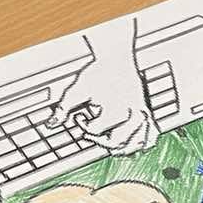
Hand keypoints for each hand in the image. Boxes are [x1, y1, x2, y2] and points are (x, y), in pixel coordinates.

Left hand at [54, 18, 157, 154]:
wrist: (116, 55)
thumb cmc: (98, 71)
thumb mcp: (76, 89)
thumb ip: (63, 108)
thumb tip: (51, 125)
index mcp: (116, 108)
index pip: (97, 130)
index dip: (83, 126)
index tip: (79, 116)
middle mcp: (132, 112)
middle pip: (117, 142)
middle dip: (100, 140)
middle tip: (91, 131)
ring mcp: (141, 112)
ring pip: (137, 142)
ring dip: (122, 147)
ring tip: (109, 142)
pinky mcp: (146, 109)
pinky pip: (151, 132)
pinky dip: (143, 142)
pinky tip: (134, 144)